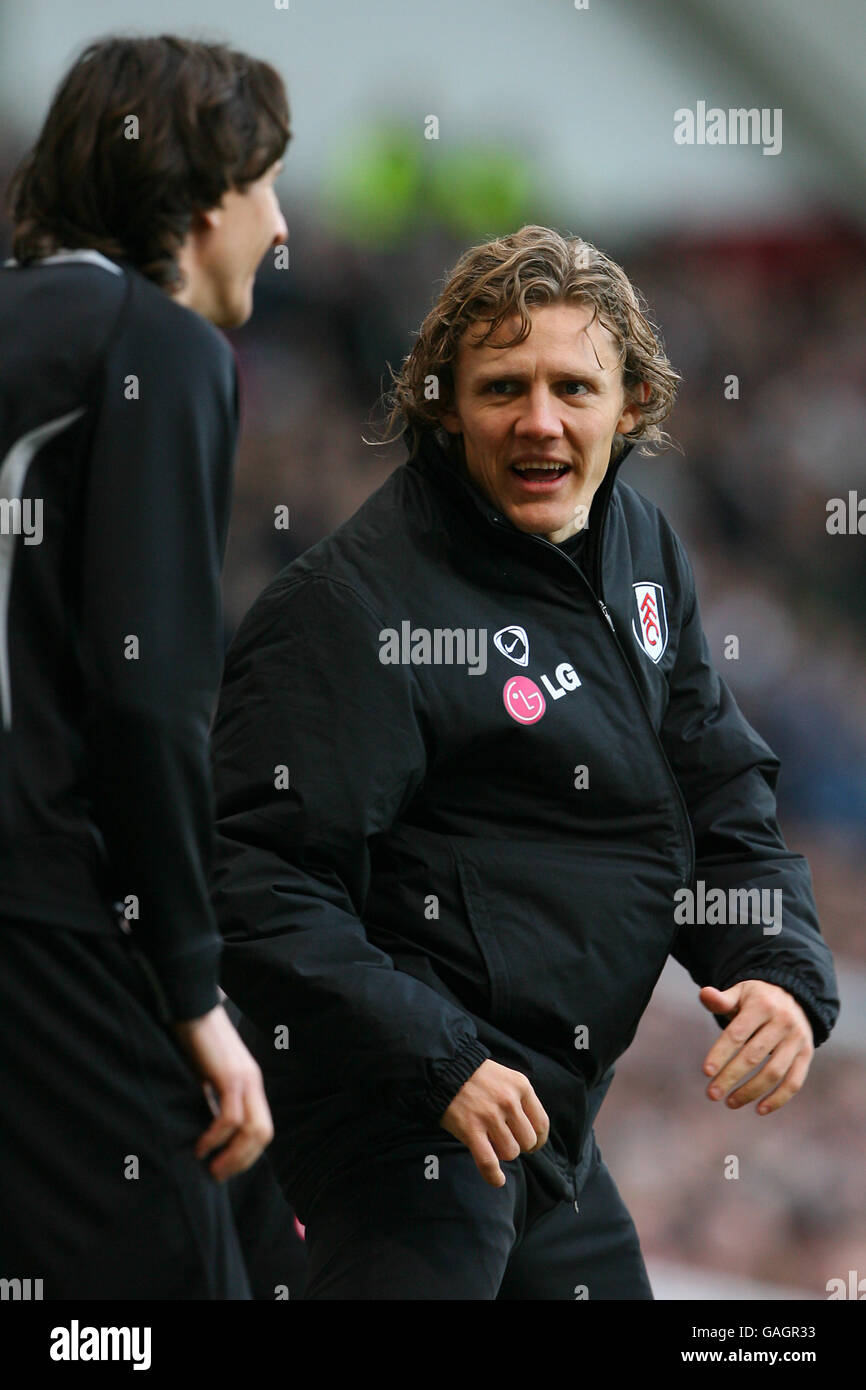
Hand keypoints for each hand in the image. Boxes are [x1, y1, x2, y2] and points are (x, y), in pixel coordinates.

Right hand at [172, 1003, 273, 1181]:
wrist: (190, 1005)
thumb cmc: (192, 1040)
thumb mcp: (205, 1075)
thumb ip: (211, 1097)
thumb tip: (202, 1128)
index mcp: (249, 1083)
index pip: (261, 1128)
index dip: (246, 1155)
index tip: (223, 1168)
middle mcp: (252, 1082)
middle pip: (264, 1133)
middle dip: (243, 1161)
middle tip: (218, 1176)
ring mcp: (244, 1078)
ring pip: (253, 1129)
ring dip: (233, 1155)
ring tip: (211, 1168)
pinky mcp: (229, 1074)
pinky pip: (230, 1117)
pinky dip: (217, 1137)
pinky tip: (201, 1146)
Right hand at [440, 1059, 549, 1187]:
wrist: (444, 1069)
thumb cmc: (476, 1076)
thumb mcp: (506, 1077)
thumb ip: (520, 1099)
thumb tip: (531, 1132)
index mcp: (521, 1086)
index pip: (542, 1124)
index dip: (539, 1140)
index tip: (532, 1145)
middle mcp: (508, 1101)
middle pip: (527, 1141)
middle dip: (519, 1146)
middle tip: (507, 1142)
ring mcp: (490, 1115)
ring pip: (510, 1152)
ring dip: (503, 1154)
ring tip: (493, 1145)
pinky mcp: (471, 1129)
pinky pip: (488, 1162)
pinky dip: (494, 1176)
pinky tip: (497, 1180)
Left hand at [699, 981, 813, 1114]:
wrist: (793, 994)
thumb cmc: (756, 998)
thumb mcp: (740, 992)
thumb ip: (721, 999)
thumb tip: (704, 993)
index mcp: (761, 1005)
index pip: (737, 1033)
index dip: (721, 1053)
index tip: (706, 1072)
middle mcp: (782, 1021)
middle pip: (754, 1056)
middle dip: (731, 1077)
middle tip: (712, 1094)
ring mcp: (797, 1039)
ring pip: (774, 1072)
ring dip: (751, 1091)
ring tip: (730, 1102)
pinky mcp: (807, 1054)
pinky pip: (794, 1081)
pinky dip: (779, 1099)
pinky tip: (759, 1109)